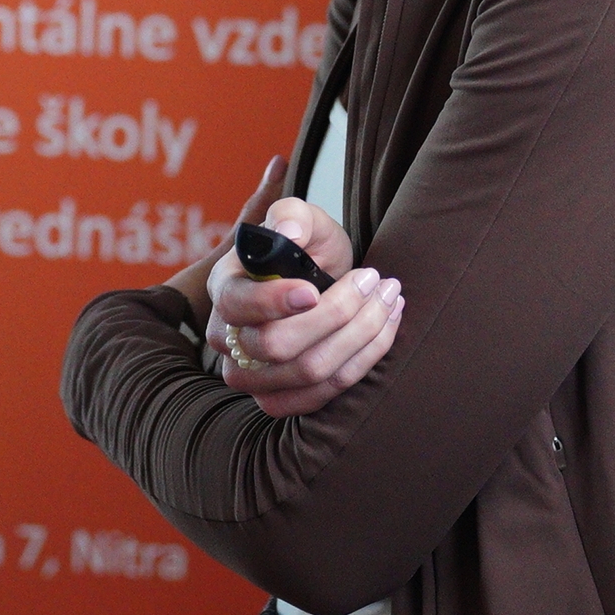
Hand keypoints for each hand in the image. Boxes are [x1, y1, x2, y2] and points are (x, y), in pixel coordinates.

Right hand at [201, 164, 398, 418]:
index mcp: (225, 288)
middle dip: (337, 314)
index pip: (237, 305)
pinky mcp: (280, 400)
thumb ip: (292, 215)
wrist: (322, 282)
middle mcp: (228, 338)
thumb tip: (287, 232)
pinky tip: (385, 328)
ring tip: (389, 299)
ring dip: (361, 336)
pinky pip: (324, 394)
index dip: (274, 302)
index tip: (314, 290)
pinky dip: (363, 361)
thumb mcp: (303, 220)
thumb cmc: (307, 250)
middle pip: (277, 346)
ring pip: (309, 373)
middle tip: (375, 280)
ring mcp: (251, 376)